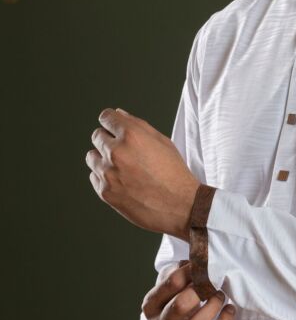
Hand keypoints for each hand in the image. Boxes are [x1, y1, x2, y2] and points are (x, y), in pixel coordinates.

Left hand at [86, 107, 200, 239]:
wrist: (180, 205)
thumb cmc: (174, 172)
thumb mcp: (163, 142)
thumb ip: (138, 125)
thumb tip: (120, 115)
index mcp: (132, 135)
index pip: (106, 117)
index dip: (111, 120)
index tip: (112, 125)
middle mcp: (116, 152)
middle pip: (97, 136)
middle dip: (108, 139)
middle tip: (123, 150)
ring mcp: (108, 173)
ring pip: (92, 157)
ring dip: (103, 158)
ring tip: (123, 167)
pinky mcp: (105, 192)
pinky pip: (94, 176)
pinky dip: (104, 176)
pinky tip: (122, 180)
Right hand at [142, 262, 235, 319]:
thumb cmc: (179, 301)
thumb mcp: (173, 283)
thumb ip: (179, 269)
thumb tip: (196, 258)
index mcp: (151, 305)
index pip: (170, 283)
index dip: (191, 271)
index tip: (203, 265)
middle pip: (180, 305)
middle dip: (201, 291)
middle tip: (212, 283)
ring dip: (213, 306)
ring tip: (220, 295)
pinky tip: (229, 309)